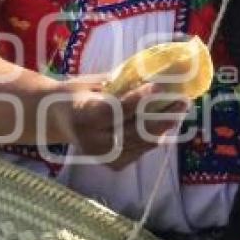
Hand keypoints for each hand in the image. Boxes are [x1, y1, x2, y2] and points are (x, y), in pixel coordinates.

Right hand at [51, 77, 188, 169]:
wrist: (56, 120)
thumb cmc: (75, 94)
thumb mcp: (90, 82)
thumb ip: (118, 84)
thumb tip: (151, 76)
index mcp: (82, 115)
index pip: (115, 110)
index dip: (138, 99)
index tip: (158, 86)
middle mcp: (92, 140)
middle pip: (134, 129)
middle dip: (163, 115)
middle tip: (183, 101)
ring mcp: (102, 155)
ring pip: (141, 142)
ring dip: (165, 126)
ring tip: (180, 110)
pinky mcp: (111, 163)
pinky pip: (140, 150)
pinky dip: (154, 137)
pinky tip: (166, 124)